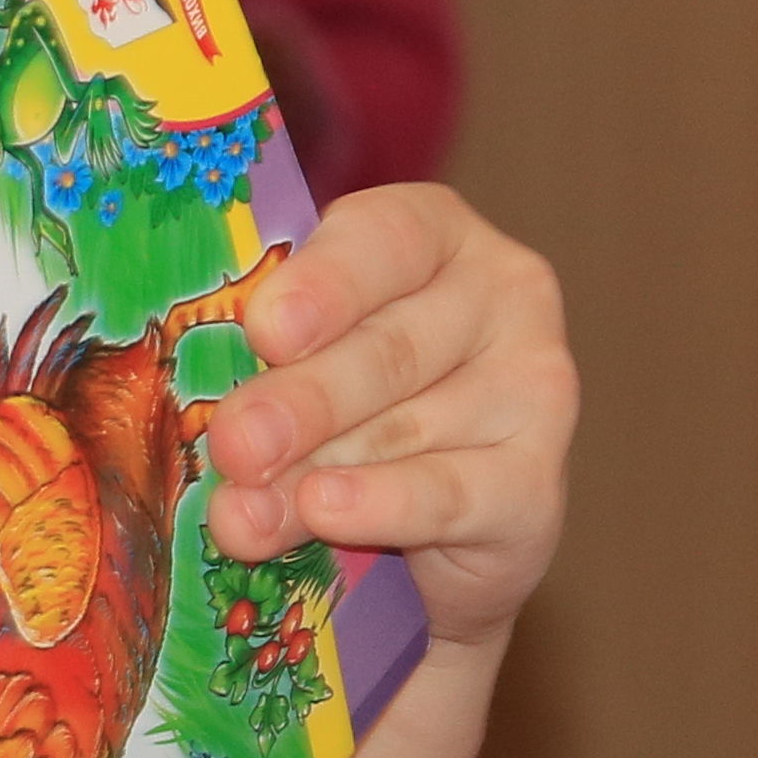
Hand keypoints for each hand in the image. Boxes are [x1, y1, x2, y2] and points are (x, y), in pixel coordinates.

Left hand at [201, 182, 571, 649]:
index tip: (266, 328)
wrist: (430, 525)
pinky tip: (326, 511)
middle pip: (389, 347)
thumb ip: (268, 366)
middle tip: (233, 445)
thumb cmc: (346, 405)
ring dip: (312, 472)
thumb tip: (218, 422)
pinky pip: (448, 494)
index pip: (386, 236)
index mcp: (431, 232)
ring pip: (405, 429)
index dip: (324, 283)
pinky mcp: (538, 482)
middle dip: (299, 402)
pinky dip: (381, 506)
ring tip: (240, 514)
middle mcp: (501, 293)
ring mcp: (533, 386)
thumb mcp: (302, 359)